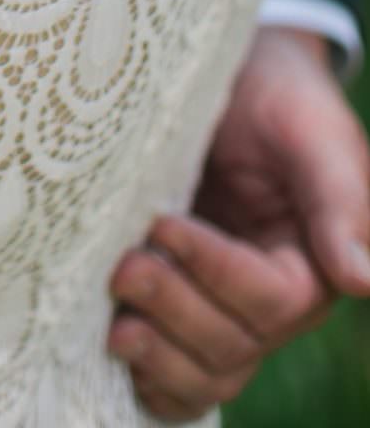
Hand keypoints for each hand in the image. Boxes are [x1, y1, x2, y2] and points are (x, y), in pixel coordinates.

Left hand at [109, 28, 369, 420]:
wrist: (231, 78)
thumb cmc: (277, 96)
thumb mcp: (310, 131)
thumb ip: (338, 201)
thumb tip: (361, 278)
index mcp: (310, 268)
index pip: (269, 298)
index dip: (214, 270)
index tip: (162, 225)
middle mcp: (270, 305)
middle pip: (233, 345)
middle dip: (176, 312)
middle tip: (123, 268)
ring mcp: (224, 312)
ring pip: (206, 372)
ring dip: (160, 359)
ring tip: (114, 329)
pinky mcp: (183, 307)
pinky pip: (179, 376)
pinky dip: (153, 382)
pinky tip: (116, 358)